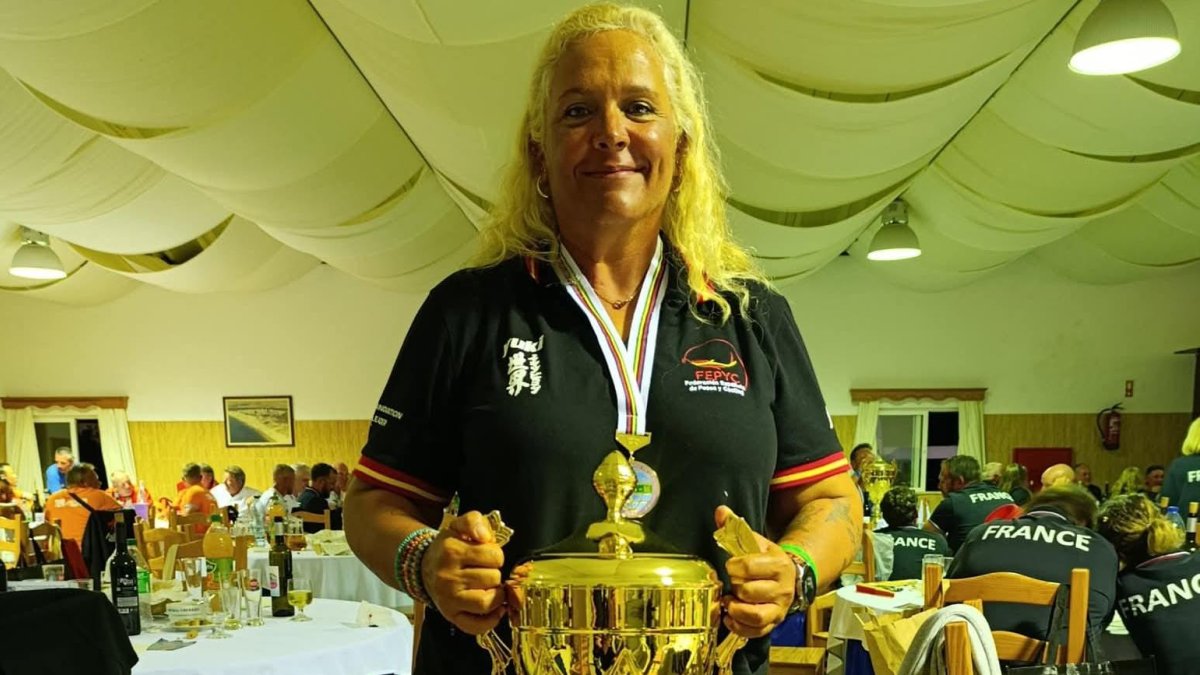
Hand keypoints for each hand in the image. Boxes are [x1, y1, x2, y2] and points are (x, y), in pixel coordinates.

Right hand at [420, 511, 505, 634]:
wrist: (424, 567)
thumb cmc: (447, 548)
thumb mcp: (458, 525)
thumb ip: (474, 521)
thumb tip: (484, 535)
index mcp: (452, 551)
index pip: (494, 556)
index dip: (496, 555)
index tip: (488, 556)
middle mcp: (448, 577)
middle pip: (493, 578)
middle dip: (495, 573)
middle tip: (487, 571)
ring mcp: (449, 599)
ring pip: (487, 602)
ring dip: (496, 595)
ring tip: (490, 587)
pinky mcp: (451, 616)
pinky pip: (477, 625)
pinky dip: (490, 620)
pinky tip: (493, 608)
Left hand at [715, 505, 795, 638]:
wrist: (789, 576)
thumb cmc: (766, 559)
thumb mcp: (753, 541)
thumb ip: (735, 527)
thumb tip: (720, 511)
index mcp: (778, 565)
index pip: (749, 567)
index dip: (733, 566)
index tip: (730, 565)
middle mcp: (782, 589)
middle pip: (749, 591)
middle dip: (734, 586)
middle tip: (731, 582)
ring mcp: (779, 608)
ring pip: (755, 615)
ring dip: (736, 609)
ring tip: (728, 601)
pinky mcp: (774, 623)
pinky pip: (756, 632)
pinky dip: (739, 627)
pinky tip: (729, 617)